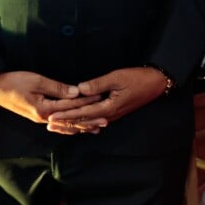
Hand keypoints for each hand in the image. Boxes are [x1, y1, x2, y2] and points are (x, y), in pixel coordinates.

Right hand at [0, 70, 101, 131]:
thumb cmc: (14, 82)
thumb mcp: (36, 81)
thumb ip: (57, 88)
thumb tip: (76, 92)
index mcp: (44, 110)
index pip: (71, 106)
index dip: (87, 102)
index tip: (102, 99)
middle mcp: (44, 118)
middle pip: (71, 121)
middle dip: (89, 121)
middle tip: (106, 121)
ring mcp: (41, 119)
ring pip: (65, 125)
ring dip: (82, 126)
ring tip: (97, 128)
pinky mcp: (38, 116)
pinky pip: (59, 124)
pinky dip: (70, 126)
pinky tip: (77, 128)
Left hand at [47, 67, 169, 134]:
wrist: (156, 83)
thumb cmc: (137, 78)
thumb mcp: (117, 77)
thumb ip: (98, 84)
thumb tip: (79, 89)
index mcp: (109, 107)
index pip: (82, 113)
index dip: (66, 115)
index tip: (51, 117)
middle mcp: (109, 115)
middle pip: (83, 121)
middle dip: (65, 123)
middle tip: (49, 125)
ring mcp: (112, 115)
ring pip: (89, 122)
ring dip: (73, 124)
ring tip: (58, 126)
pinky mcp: (115, 112)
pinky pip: (95, 120)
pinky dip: (84, 122)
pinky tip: (78, 124)